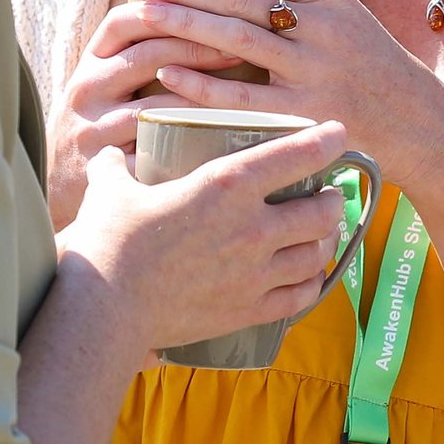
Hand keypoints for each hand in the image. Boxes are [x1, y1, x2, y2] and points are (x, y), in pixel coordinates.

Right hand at [45, 0, 264, 224]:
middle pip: (145, 53)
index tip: (216, 4)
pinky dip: (188, 136)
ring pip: (153, 102)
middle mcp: (86, 88)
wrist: (60, 186)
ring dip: (201, 91)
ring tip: (242, 85)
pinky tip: (221, 131)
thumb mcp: (110, 82)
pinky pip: (153, 149)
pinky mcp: (106, 168)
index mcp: (91, 61)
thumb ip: (145, 50)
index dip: (169, 7)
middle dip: (199, 43)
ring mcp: (93, 128)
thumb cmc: (102, 125)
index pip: (125, 19)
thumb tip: (210, 10)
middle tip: (245, 42)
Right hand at [58, 125, 351, 353]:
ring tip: (322, 232)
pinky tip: (308, 276)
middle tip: (326, 193)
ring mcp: (255, 273)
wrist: (105, 310)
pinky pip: (300, 296)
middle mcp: (252, 227)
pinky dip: (311, 282)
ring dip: (326, 239)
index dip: (326, 140)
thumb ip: (117, 166)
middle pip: (322, 210)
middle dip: (331, 199)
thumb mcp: (112, 190)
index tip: (338, 133)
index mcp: (226, 185)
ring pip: (317, 253)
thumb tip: (108, 154)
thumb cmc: (108, 242)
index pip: (296, 155)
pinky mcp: (249, 310)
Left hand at [111, 0, 443, 187]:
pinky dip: (202, 84)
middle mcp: (326, 29)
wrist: (422, 127)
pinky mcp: (304, 116)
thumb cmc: (377, 73)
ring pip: (237, 38)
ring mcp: (315, 72)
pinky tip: (167, 74)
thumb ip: (307, 0)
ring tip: (142, 13)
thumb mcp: (352, 22)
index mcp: (336, 0)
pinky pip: (242, 97)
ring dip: (184, 23)